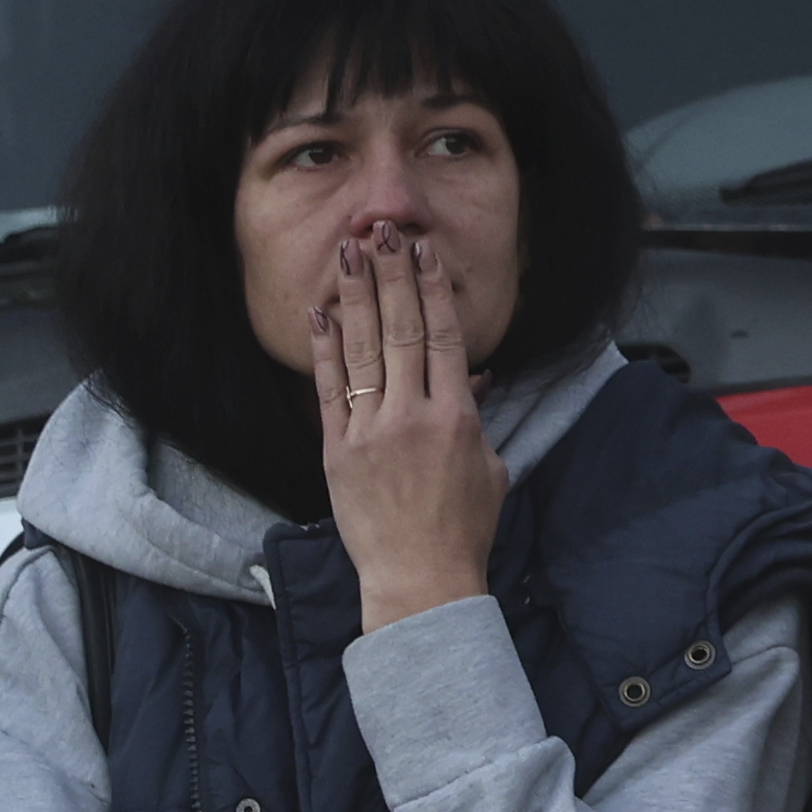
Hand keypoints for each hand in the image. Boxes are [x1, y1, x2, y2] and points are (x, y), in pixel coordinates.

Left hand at [314, 221, 503, 627]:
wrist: (419, 579)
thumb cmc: (464, 529)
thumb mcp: (490, 469)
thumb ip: (479, 419)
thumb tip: (474, 379)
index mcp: (456, 418)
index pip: (445, 338)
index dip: (434, 290)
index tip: (426, 252)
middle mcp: (412, 416)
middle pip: (402, 331)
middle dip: (393, 276)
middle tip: (385, 232)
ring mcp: (370, 431)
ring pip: (363, 350)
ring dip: (357, 297)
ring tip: (351, 253)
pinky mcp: (337, 451)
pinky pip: (329, 390)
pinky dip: (325, 349)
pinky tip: (321, 313)